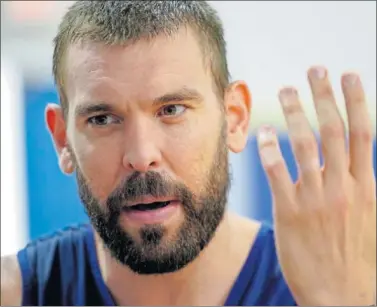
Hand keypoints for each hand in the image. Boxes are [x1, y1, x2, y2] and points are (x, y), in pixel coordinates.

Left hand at [257, 67, 375, 305]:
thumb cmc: (358, 260)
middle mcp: (343, 185)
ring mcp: (315, 197)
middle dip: (324, 94)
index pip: (363, 132)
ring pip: (304, 143)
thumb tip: (359, 162)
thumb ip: (364, 187)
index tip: (349, 75)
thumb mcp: (371, 218)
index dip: (356, 99)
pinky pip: (277, 171)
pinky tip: (262, 133)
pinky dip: (269, 149)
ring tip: (285, 89)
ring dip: (294, 112)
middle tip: (315, 68)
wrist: (344, 297)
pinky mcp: (290, 211)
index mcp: (366, 186)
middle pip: (333, 128)